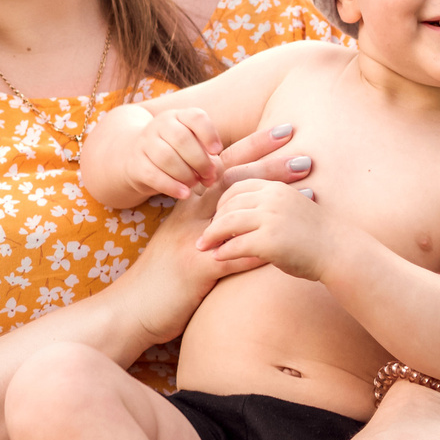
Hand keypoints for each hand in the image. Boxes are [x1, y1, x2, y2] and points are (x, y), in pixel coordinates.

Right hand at [116, 128, 311, 342]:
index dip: (252, 146)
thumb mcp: (182, 240)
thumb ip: (208, 222)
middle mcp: (189, 216)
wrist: (130, 308)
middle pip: (233, 180)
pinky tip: (289, 242)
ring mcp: (191, 240)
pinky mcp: (195, 269)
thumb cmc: (161, 278)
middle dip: (270, 165)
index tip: (283, 131)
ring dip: (275, 202)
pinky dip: (263, 249)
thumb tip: (239, 209)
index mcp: (187, 205)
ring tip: (309, 193)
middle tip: (305, 157)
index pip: (223, 166)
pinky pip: (234, 256)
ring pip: (238, 212)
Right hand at [126, 106, 280, 201]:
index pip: (197, 118)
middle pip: (182, 138)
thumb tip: (283, 154)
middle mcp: (164, 126)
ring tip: (198, 187)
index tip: (218, 150)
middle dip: (200, 159)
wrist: (133, 160)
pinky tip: (184, 195)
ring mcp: (147, 145)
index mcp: (184, 118)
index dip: (208, 133)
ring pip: (167, 155)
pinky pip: (152, 173)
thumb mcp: (203, 150)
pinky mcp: (136, 166)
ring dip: (185, 172)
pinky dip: (170, 184)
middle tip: (213, 178)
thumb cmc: (182, 158)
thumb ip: (234, 153)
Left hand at [196, 176, 337, 280]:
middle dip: (212, 219)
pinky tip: (217, 257)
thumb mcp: (292, 208)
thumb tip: (246, 211)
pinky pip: (237, 244)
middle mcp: (272, 198)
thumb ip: (270, 205)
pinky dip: (224, 251)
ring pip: (228, 222)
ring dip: (212, 236)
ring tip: (203, 246)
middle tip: (202, 234)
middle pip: (228, 204)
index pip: (236, 187)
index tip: (214, 217)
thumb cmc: (316, 235)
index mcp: (276, 187)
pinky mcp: (270, 241)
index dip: (221, 202)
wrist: (339, 251)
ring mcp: (271, 218)